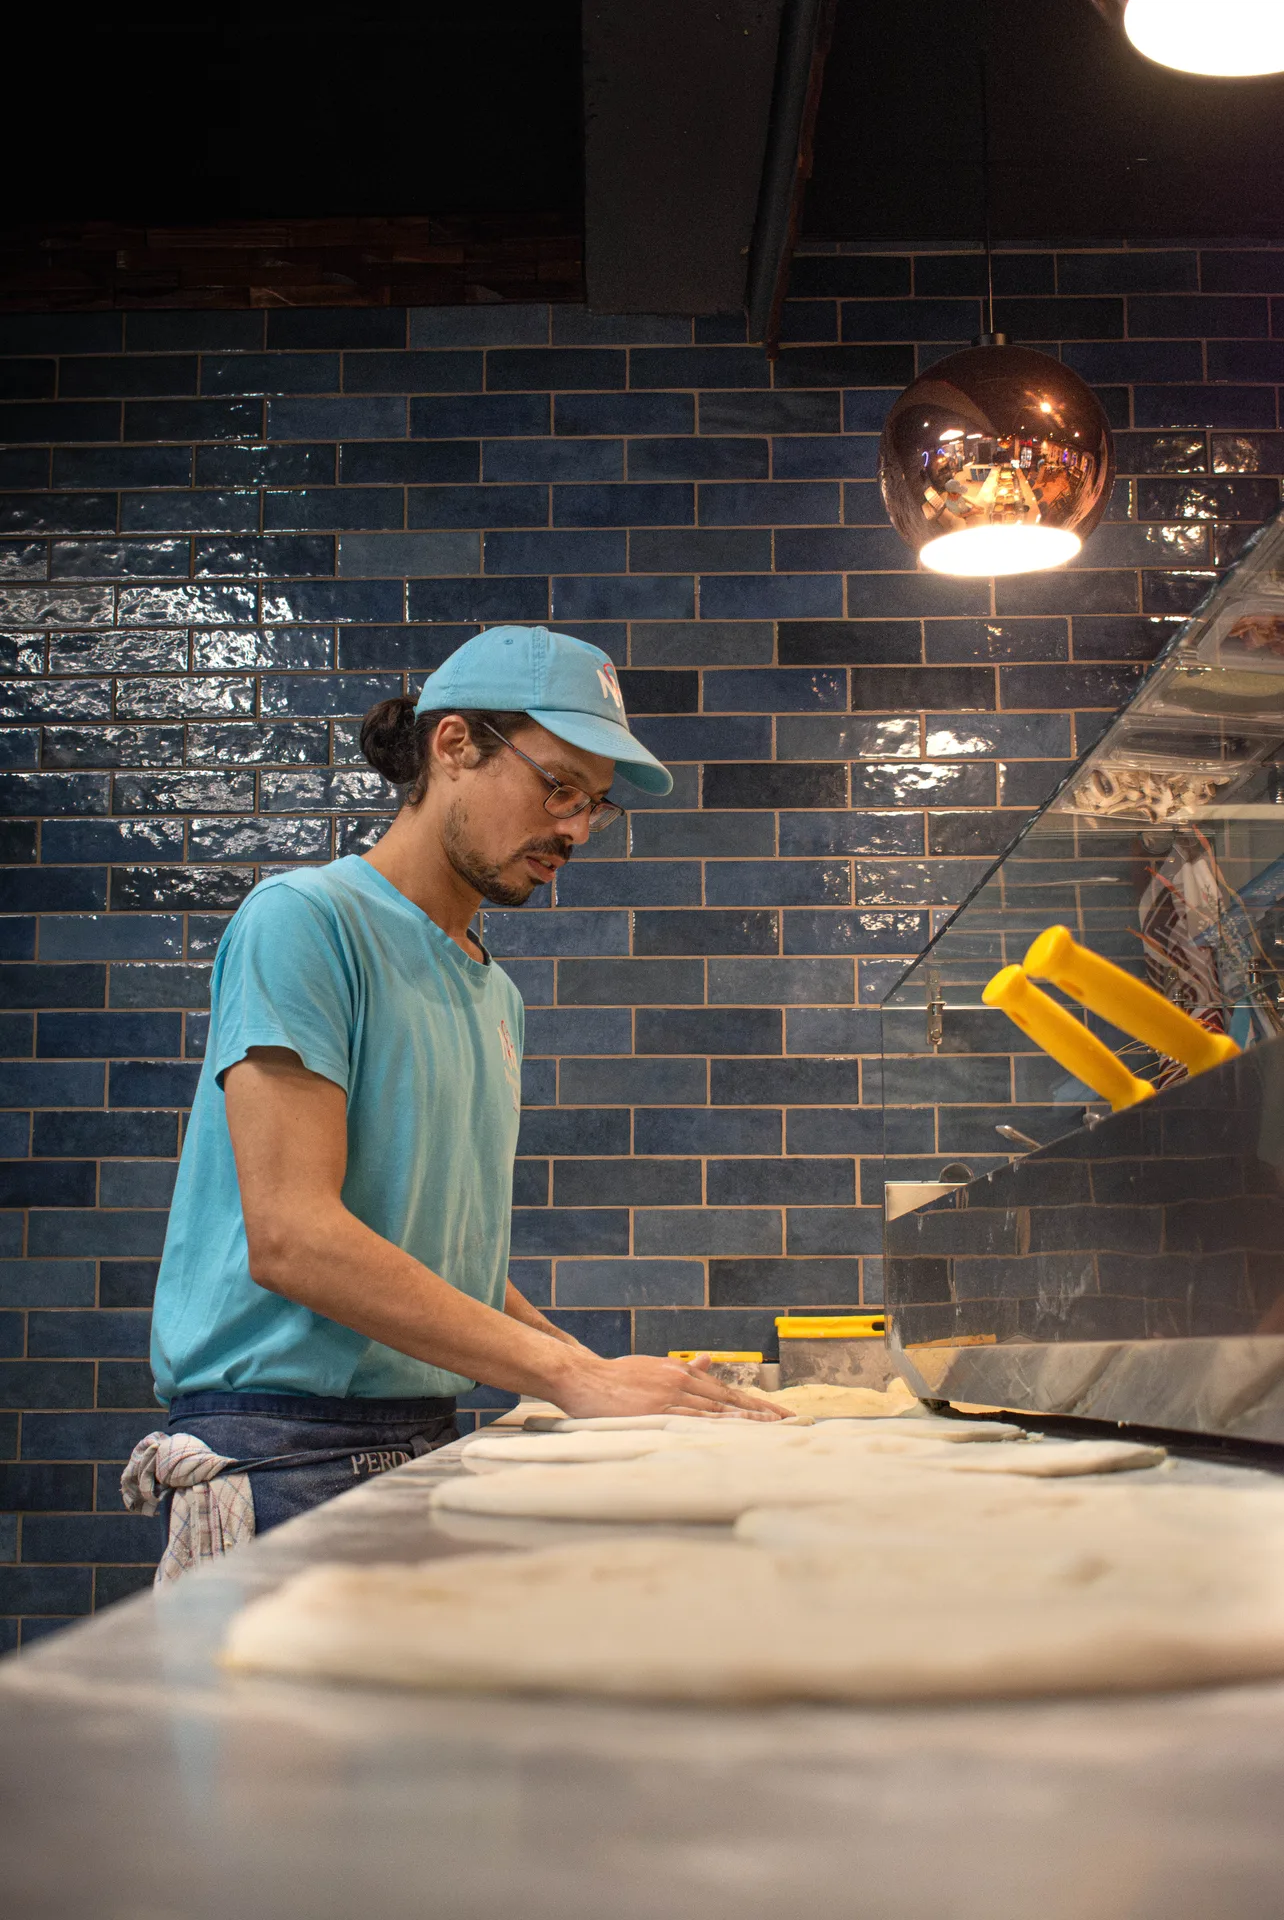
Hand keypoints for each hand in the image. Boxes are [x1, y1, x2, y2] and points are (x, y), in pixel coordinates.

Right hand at [550, 1349, 785, 1419]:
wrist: (584, 1378)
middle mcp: (683, 1380)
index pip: (727, 1390)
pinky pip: (694, 1420)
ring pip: (718, 1409)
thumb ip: (684, 1367)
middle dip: (762, 1412)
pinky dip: (719, 1425)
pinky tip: (736, 1432)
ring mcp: (671, 1394)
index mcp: (683, 1371)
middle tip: (790, 1421)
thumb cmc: (616, 1377)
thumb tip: (708, 1360)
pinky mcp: (658, 1409)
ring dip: (748, 1419)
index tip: (778, 1414)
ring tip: (774, 1428)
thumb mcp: (655, 1366)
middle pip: (730, 1399)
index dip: (755, 1403)